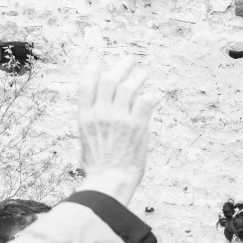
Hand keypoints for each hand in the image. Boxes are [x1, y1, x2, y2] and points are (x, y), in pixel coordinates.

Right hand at [77, 58, 163, 205]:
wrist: (109, 181)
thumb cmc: (98, 169)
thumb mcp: (86, 143)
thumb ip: (91, 128)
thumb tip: (95, 125)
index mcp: (85, 117)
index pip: (87, 85)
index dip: (92, 69)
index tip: (97, 61)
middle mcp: (101, 113)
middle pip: (110, 80)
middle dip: (120, 67)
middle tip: (129, 61)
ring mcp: (119, 118)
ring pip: (128, 87)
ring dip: (137, 78)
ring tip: (143, 74)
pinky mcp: (137, 126)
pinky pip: (145, 102)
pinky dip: (152, 96)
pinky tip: (156, 95)